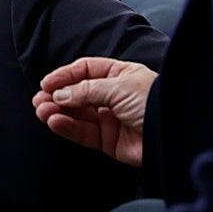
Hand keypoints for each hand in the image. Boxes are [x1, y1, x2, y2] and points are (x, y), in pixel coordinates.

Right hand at [33, 57, 156, 166]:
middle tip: (39, 99)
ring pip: (77, 114)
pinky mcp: (108, 140)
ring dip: (57, 112)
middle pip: (77, 93)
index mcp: (119, 75)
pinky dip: (67, 127)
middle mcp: (112, 95)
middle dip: (57, 96)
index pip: (85, 71)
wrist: (173, 135)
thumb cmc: (153, 102)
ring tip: (42, 111)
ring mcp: (110, 118)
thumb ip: (87, 90)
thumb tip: (60, 94)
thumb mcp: (119, 86)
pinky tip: (54, 121)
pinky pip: (83, 132)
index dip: (65, 76)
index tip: (47, 83)